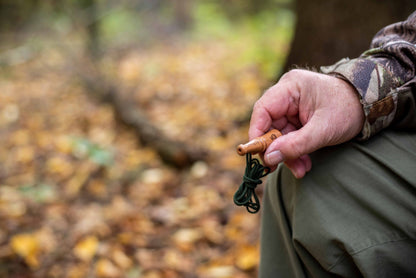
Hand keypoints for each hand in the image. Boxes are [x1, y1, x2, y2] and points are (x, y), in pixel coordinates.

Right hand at [249, 69, 364, 177]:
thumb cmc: (349, 110)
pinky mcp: (297, 118)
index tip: (259, 154)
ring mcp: (292, 107)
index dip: (257, 132)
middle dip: (276, 149)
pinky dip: (295, 152)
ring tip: (301, 169)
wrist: (370, 106)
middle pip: (269, 125)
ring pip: (279, 135)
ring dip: (288, 154)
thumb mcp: (323, 130)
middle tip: (277, 167)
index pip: (263, 110)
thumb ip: (295, 145)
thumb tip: (268, 158)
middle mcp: (287, 95)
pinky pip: (289, 138)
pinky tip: (304, 165)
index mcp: (290, 87)